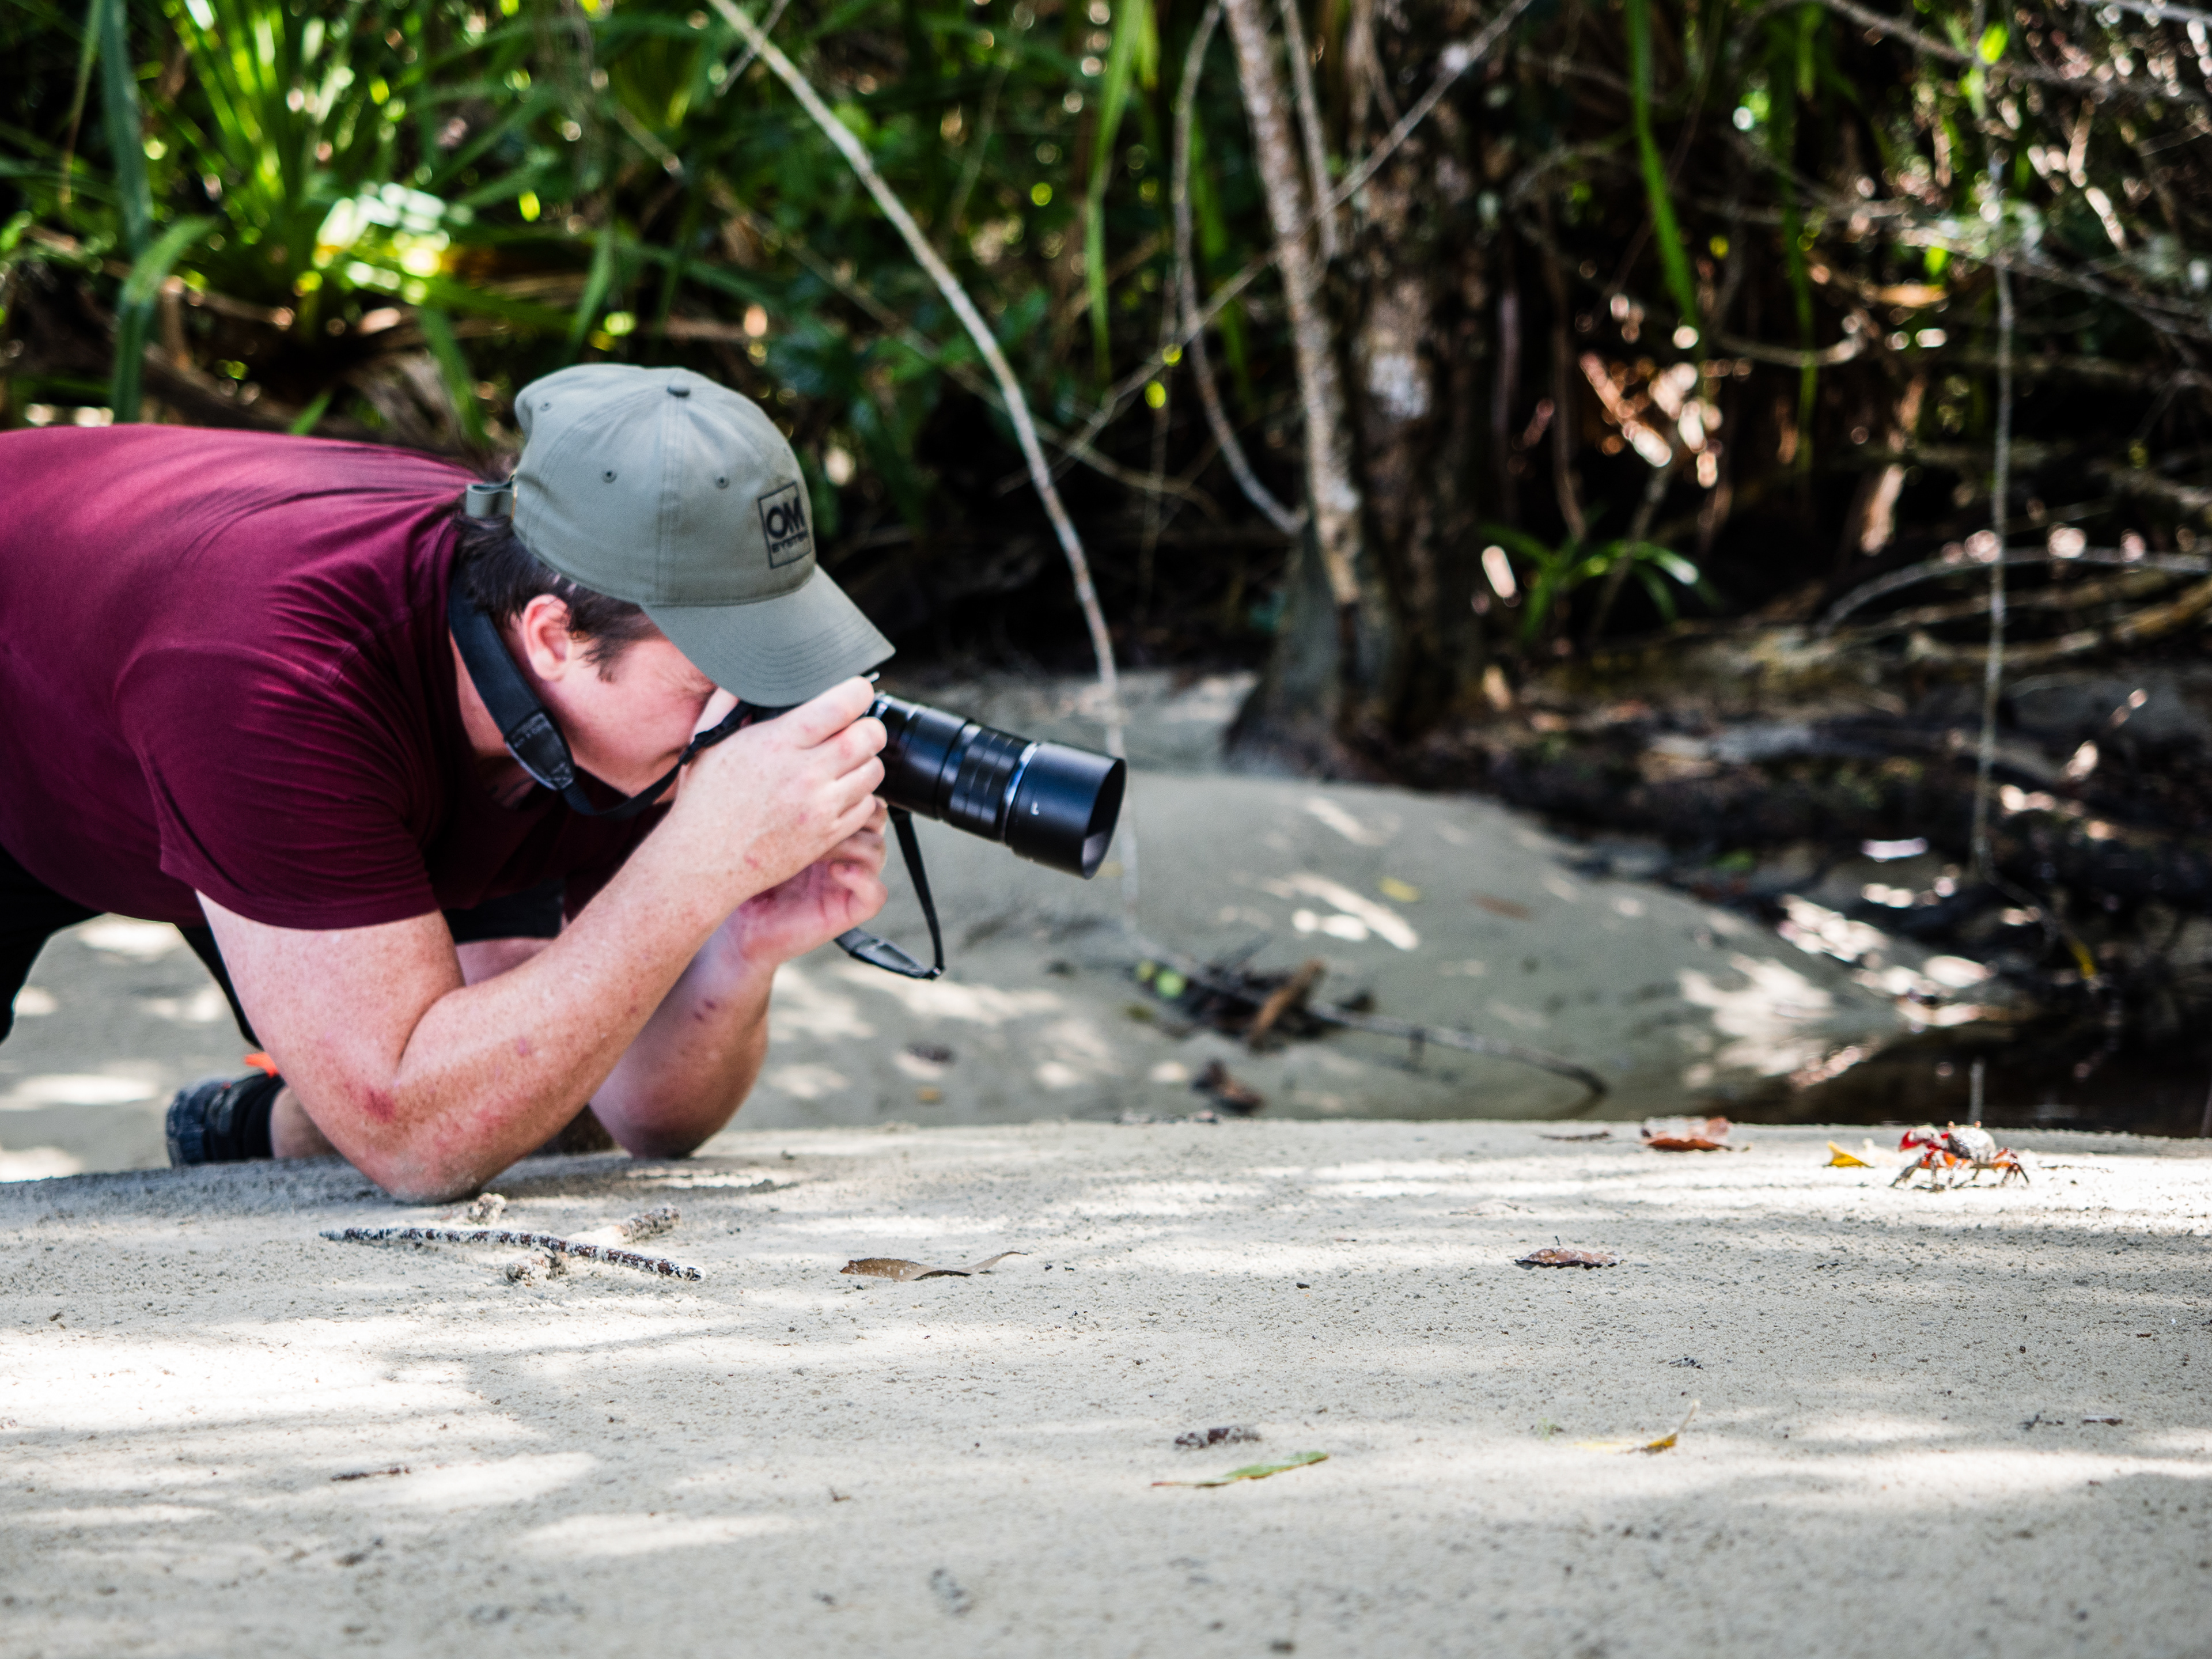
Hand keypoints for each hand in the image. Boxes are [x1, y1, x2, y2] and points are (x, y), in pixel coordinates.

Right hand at [653, 677, 884, 915]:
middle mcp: (804, 774)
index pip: (841, 705)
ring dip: (866, 761)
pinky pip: (867, 807)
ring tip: (848, 762)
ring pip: (874, 771)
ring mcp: (819, 807)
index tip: (856, 692)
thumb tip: (745, 675)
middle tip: (858, 728)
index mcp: (777, 743)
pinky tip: (839, 793)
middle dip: (869, 727)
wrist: (702, 862)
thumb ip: (728, 702)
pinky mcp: (827, 836)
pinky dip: (860, 796)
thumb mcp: (707, 742)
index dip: (858, 692)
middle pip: (868, 737)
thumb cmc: (704, 802)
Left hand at [723, 799, 889, 967]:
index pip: (855, 795)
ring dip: (853, 843)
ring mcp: (847, 881)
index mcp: (825, 827)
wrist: (736, 928)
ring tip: (820, 848)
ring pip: (878, 850)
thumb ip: (782, 801)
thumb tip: (792, 762)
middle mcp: (841, 851)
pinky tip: (835, 871)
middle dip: (852, 811)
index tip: (811, 790)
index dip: (843, 788)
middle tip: (817, 819)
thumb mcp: (760, 830)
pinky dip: (863, 879)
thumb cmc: (743, 878)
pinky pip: (877, 893)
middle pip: (874, 817)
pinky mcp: (848, 911)